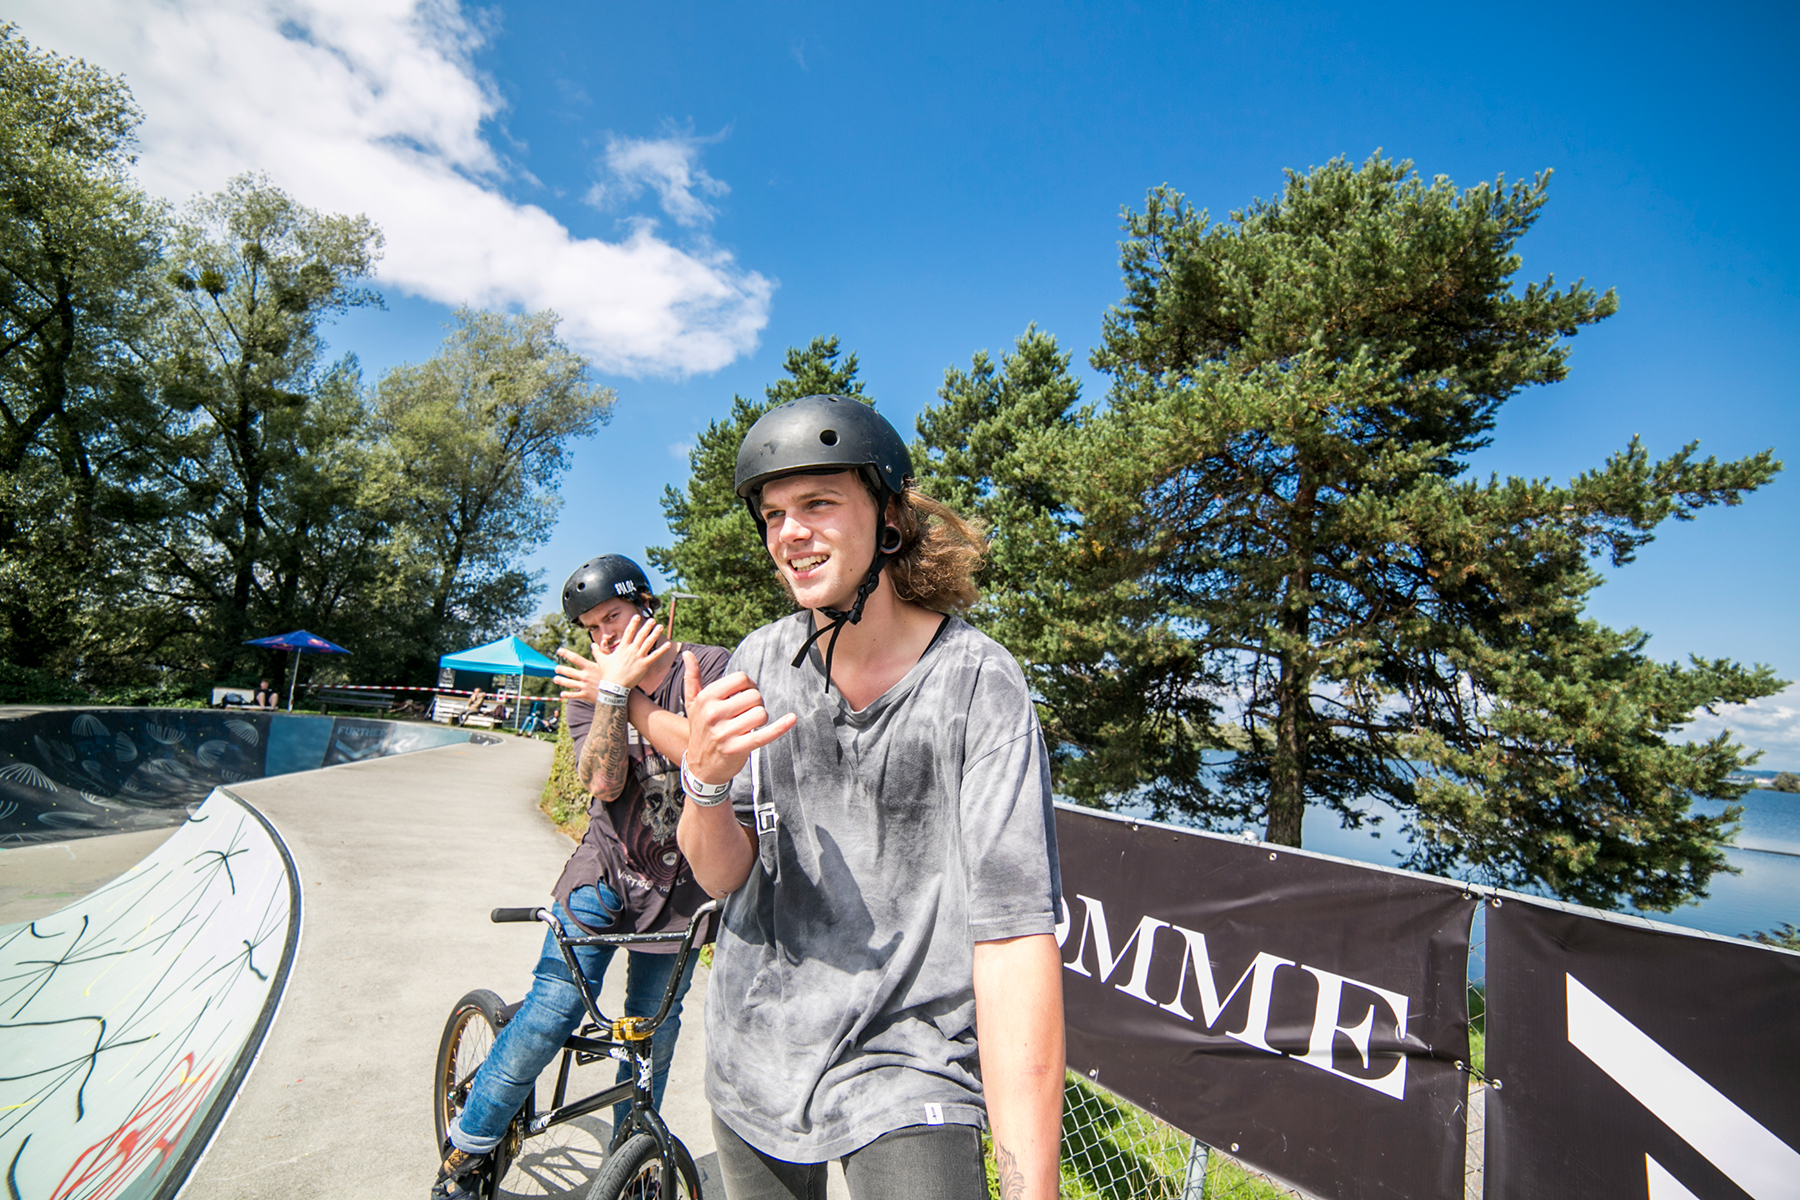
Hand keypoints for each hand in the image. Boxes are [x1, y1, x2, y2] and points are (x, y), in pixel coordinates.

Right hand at [554, 616, 671, 701]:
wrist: (614, 686)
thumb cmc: (608, 674)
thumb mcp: (601, 660)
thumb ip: (597, 651)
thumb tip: (592, 645)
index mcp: (622, 648)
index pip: (628, 632)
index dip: (633, 623)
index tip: (637, 616)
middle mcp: (631, 650)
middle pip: (641, 635)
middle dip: (647, 626)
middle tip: (652, 620)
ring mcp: (639, 657)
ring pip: (649, 643)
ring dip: (655, 634)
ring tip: (660, 627)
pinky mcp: (645, 665)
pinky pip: (655, 656)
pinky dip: (662, 650)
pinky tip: (668, 644)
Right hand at [681, 651, 795, 785]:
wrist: (700, 767)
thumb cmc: (700, 730)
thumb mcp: (692, 704)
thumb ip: (692, 678)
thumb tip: (688, 653)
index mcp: (706, 698)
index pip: (741, 678)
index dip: (748, 686)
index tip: (744, 697)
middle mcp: (713, 713)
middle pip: (755, 696)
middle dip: (756, 704)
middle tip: (745, 715)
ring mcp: (725, 732)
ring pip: (761, 713)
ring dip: (761, 719)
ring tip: (749, 725)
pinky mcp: (737, 748)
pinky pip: (764, 734)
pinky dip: (780, 727)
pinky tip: (791, 719)